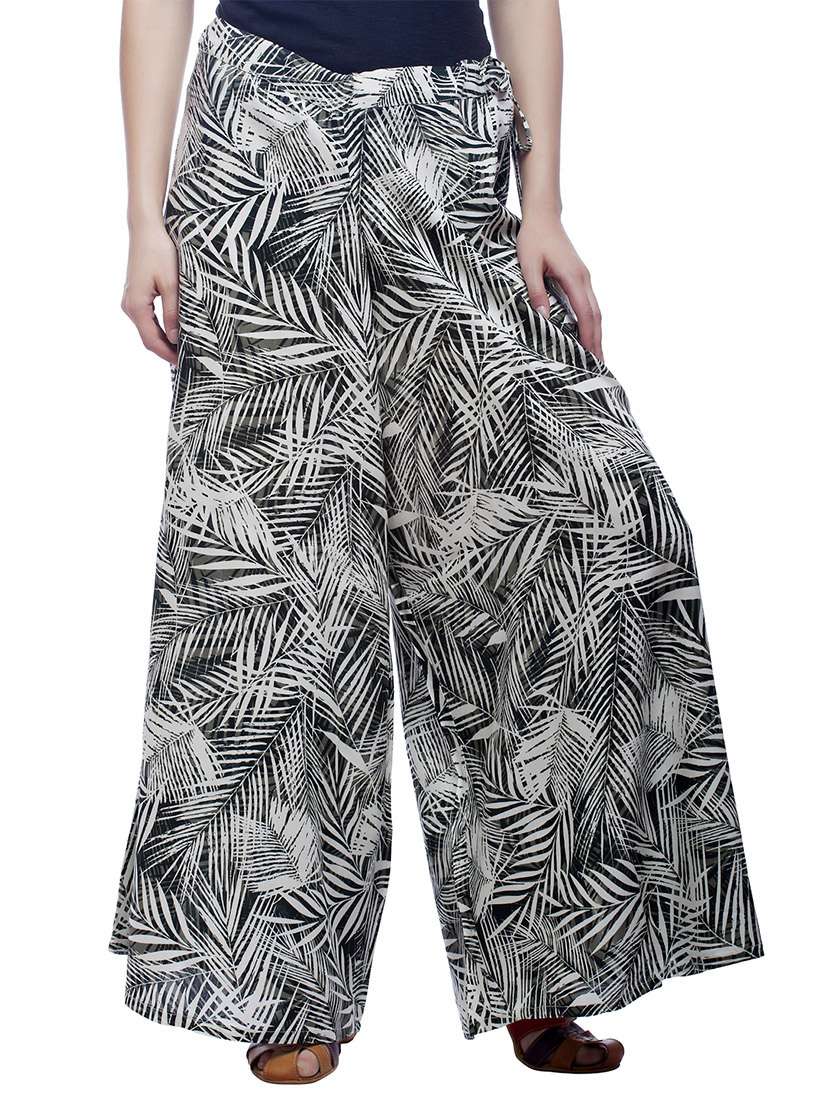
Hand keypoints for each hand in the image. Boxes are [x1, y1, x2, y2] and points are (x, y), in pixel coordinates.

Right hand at [122, 219, 179, 364]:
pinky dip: (160, 329)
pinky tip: (175, 332)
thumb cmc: (159, 252)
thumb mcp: (172, 285)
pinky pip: (148, 319)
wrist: (146, 229)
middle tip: (189, 359)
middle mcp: (129, 306)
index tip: (185, 364)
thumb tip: (175, 338)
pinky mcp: (136, 295)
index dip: (168, 355)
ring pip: (148, 329)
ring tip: (185, 348)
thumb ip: (173, 313)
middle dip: (167, 350)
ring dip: (164, 340)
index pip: (152, 340)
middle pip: (148, 338)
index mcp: (136, 306)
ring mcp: (130, 301)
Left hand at [516, 210, 602, 360]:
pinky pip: (589, 304)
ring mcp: (584, 278)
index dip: (589, 337)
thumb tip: (544, 318)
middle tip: (598, 365)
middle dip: (598, 341)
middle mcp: (584, 279)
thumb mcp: (528, 265)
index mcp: (573, 278)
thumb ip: (536, 292)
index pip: (586, 314)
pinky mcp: (579, 277)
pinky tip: (587, 333)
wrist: (543, 216)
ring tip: (595, 355)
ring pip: (595, 311)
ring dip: (596, 333)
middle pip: (596, 316)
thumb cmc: (533, 239)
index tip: (591, 357)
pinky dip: (591, 322)